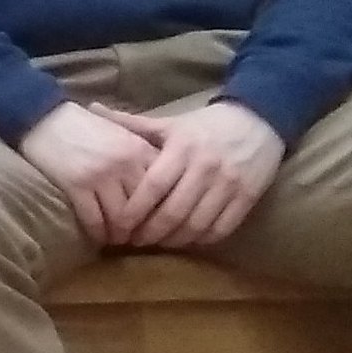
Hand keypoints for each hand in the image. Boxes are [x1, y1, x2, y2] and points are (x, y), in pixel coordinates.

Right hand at [16, 101, 167, 248]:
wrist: (45, 117)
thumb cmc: (84, 127)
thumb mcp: (122, 136)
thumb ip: (142, 158)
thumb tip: (161, 190)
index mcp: (141, 149)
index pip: (163, 189)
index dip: (162, 211)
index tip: (157, 222)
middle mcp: (126, 162)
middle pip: (145, 207)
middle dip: (143, 228)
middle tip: (138, 238)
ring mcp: (101, 174)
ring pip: (121, 218)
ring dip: (120, 235)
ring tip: (117, 240)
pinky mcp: (77, 185)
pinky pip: (94, 220)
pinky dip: (98, 234)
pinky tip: (97, 237)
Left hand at [105, 100, 285, 250]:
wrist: (260, 118)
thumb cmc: (206, 125)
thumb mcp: (170, 122)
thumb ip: (132, 123)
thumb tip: (91, 109)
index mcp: (182, 148)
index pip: (152, 187)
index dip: (134, 211)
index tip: (120, 226)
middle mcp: (205, 167)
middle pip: (173, 212)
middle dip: (150, 233)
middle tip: (136, 241)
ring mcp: (228, 184)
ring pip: (197, 225)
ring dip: (175, 240)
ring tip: (159, 243)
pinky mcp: (247, 196)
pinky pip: (222, 228)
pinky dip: (202, 239)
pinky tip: (189, 240)